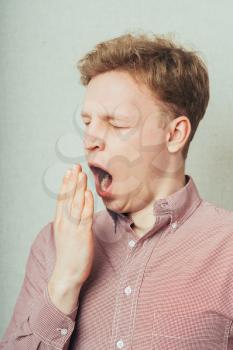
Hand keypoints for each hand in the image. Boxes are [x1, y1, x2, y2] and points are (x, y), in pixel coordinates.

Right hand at [49, 163, 94, 290]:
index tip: (69, 172)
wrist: (67, 274)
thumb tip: (77, 209)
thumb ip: (70, 221)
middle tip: (75, 166)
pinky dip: (87, 203)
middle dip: (72, 181)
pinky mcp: (82, 234)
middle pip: (68, 197)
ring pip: (76, 203)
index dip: (66, 184)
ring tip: (81, 174)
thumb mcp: (66, 235)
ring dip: (79, 187)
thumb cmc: (69, 255)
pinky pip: (85, 216)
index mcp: (60, 222)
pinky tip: (88, 193)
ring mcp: (73, 228)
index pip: (62, 199)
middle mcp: (64, 222)